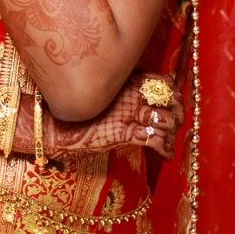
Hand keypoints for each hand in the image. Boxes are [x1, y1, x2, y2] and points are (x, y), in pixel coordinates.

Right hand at [13, 72, 182, 162]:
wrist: (55, 124)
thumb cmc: (78, 112)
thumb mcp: (104, 96)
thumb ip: (122, 94)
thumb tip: (139, 99)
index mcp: (127, 80)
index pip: (163, 79)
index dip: (174, 91)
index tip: (174, 101)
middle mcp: (131, 93)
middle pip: (170, 97)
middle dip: (179, 110)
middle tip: (177, 121)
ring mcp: (128, 112)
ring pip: (166, 119)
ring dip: (172, 132)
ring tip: (169, 140)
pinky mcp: (123, 132)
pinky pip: (154, 139)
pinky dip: (164, 148)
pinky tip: (165, 154)